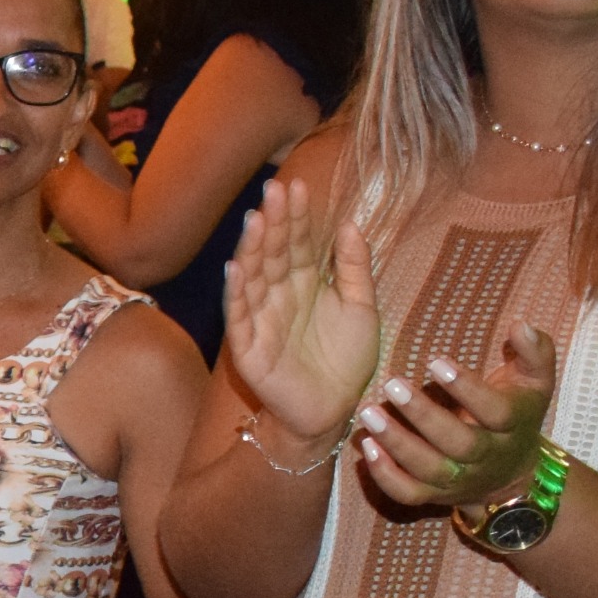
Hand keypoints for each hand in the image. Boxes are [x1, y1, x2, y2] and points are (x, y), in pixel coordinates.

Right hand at [221, 176, 382, 446]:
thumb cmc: (346, 362)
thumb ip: (355, 268)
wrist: (334, 412)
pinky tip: (236, 268)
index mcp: (306, 284)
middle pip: (275, 253)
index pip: (300, 243)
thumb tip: (349, 223)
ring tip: (256, 219)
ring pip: (254, 278)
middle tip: (274, 190)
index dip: (299, 217)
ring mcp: (262, 320)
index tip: (299, 186)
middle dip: (275, 222)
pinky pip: (239, 317)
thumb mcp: (362, 308)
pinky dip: (236, 293)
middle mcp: (280, 296)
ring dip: (253, 249)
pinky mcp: (249, 348)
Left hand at [349, 326, 557, 515]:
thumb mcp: (536, 381)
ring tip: (368, 413)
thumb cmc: (517, 413)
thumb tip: (521, 325)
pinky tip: (366, 447)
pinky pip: (408, 493)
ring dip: (396, 443)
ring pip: (428, 469)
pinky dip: (385, 475)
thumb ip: (534, 351)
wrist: (512, 474)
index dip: (466, 389)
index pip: (495, 411)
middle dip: (423, 415)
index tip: (435, 362)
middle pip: (458, 443)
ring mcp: (459, 480)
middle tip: (392, 384)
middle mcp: (487, 457)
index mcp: (513, 425)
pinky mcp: (435, 496)